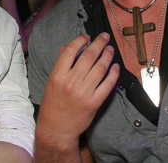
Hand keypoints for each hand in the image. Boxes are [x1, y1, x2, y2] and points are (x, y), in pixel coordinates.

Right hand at [36, 33, 119, 152]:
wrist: (57, 130)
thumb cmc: (52, 105)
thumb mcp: (51, 82)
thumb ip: (60, 64)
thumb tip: (67, 47)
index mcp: (57, 75)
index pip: (70, 51)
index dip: (80, 40)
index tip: (86, 37)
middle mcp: (71, 82)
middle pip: (88, 56)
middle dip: (99, 43)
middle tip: (105, 37)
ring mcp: (84, 92)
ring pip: (100, 68)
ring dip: (107, 56)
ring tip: (110, 49)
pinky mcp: (94, 102)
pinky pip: (107, 85)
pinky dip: (113, 74)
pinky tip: (115, 67)